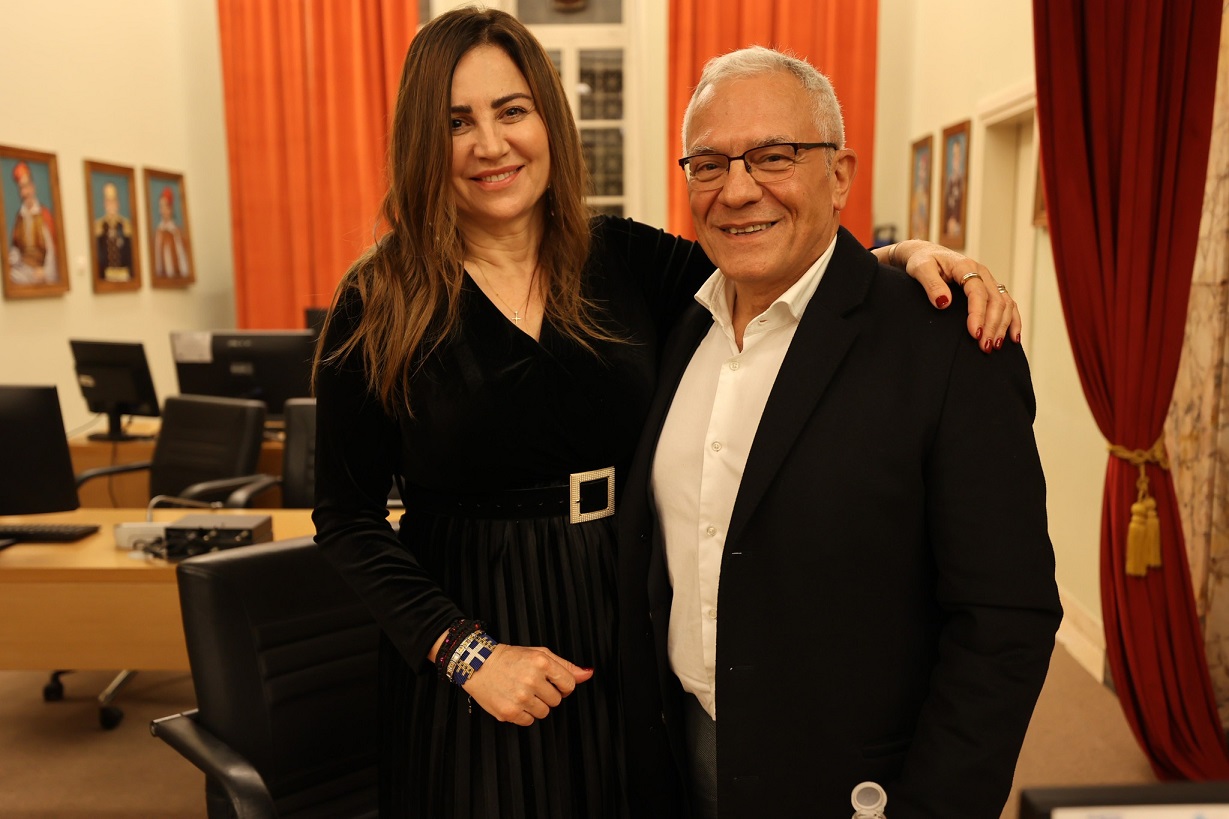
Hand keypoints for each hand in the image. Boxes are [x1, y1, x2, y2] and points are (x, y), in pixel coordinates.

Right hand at [462, 643, 593, 725]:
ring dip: (536, 705)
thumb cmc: (510, 658)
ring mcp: (520, 697)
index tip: (552, 683)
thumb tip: (587, 674)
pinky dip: (524, 714)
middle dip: (547, 694)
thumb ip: (565, 665)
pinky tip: (514, 701)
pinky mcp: (509, 712)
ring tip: (523, 693)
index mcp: (542, 662)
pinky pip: (529, 721)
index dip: (562, 685)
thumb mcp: (539, 654)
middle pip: (557, 700)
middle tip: (532, 686)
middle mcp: (531, 680)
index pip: (569, 684)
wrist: (478, 664)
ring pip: (544, 713)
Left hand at [882, 240, 1021, 352]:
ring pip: (1005, 303)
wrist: (925, 253)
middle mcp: (981, 273)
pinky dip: (1013, 320)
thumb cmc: (921, 261)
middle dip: (992, 325)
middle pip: (996, 300)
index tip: (975, 334)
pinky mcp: (989, 288)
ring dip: (1003, 326)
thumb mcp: (920, 269)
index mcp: (965, 266)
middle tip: (984, 347)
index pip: (978, 292)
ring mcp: (988, 280)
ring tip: (995, 346)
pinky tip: (1013, 337)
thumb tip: (944, 302)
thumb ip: (931, 284)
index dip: (978, 314)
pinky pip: (1008, 303)